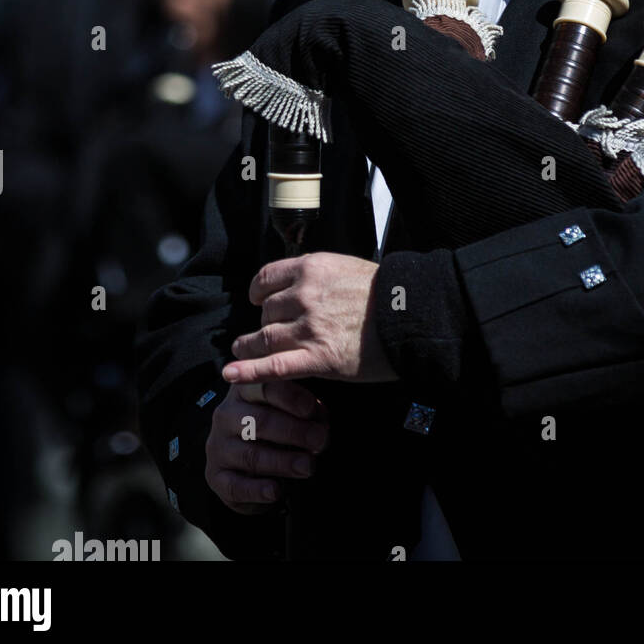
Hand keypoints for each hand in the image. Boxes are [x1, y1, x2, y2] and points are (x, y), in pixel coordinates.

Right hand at [204, 381, 328, 513]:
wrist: (246, 462)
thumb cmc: (276, 428)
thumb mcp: (292, 412)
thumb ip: (306, 411)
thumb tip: (320, 422)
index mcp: (246, 390)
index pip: (265, 387)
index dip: (289, 397)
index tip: (310, 408)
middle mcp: (227, 415)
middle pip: (259, 421)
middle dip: (293, 431)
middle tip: (319, 439)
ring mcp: (218, 447)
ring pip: (251, 455)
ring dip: (283, 462)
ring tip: (307, 466)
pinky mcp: (216, 477)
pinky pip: (235, 485)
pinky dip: (258, 490)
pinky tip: (276, 490)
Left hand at [223, 253, 397, 385]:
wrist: (412, 313)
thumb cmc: (387, 292)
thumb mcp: (347, 268)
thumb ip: (319, 277)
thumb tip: (300, 286)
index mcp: (312, 268)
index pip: (266, 278)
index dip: (259, 292)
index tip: (259, 300)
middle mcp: (305, 295)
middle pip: (266, 312)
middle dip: (265, 323)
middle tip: (267, 332)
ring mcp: (309, 328)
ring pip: (263, 338)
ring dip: (249, 347)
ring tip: (242, 352)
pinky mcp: (318, 358)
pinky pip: (274, 367)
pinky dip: (249, 372)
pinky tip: (232, 374)